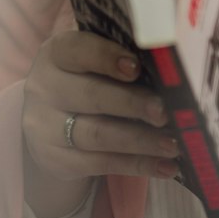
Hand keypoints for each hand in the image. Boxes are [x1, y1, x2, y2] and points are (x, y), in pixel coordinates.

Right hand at [21, 33, 180, 217]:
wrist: (50, 119)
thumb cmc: (87, 78)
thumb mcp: (94, 61)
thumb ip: (124, 58)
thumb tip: (170, 68)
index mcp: (56, 54)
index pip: (78, 51)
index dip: (107, 58)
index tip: (137, 68)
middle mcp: (44, 88)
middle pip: (91, 96)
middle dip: (132, 104)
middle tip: (165, 112)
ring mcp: (45, 127)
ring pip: (97, 135)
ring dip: (140, 141)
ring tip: (174, 144)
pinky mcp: (56, 160)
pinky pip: (100, 165)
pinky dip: (137, 165)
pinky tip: (166, 166)